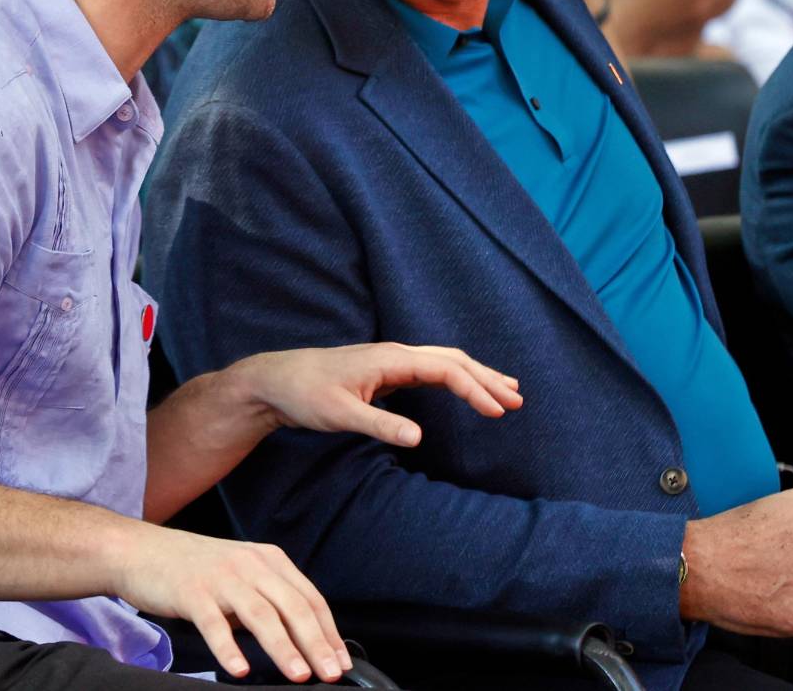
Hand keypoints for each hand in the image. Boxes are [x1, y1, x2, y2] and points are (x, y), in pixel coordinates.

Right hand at [112, 524, 350, 682]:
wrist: (142, 551)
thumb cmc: (195, 568)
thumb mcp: (242, 574)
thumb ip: (270, 599)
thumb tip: (303, 640)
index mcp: (268, 560)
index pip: (309, 598)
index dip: (328, 631)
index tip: (342, 661)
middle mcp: (250, 565)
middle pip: (292, 606)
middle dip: (316, 643)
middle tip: (330, 673)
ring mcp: (221, 578)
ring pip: (261, 615)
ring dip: (283, 647)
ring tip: (298, 674)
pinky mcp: (192, 593)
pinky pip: (214, 624)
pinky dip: (229, 648)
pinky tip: (238, 670)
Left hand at [230, 343, 521, 447]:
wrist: (274, 382)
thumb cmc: (303, 395)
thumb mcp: (339, 415)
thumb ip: (380, 425)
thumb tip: (419, 438)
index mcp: (390, 359)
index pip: (446, 371)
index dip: (476, 390)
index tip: (499, 412)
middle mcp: (395, 354)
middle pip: (452, 360)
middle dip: (487, 378)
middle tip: (518, 400)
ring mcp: (391, 361)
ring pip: (444, 362)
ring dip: (476, 375)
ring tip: (507, 389)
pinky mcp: (385, 372)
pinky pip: (430, 370)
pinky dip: (455, 378)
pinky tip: (465, 388)